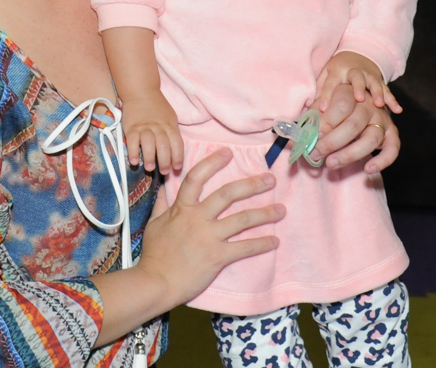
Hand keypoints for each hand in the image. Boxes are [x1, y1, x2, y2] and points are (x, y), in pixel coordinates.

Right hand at [92, 148, 283, 345]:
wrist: (156, 282)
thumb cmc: (154, 255)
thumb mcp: (154, 224)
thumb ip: (162, 204)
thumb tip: (163, 187)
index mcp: (182, 208)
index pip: (196, 178)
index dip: (212, 163)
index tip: (228, 153)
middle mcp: (198, 218)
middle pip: (228, 194)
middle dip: (252, 185)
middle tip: (270, 180)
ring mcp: (209, 237)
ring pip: (242, 219)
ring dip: (265, 214)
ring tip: (281, 210)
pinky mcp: (217, 256)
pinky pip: (244, 247)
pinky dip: (261, 244)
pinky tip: (275, 241)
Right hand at [120, 91, 183, 174]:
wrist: (141, 92)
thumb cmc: (158, 108)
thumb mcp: (170, 118)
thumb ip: (172, 133)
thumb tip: (175, 153)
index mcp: (170, 126)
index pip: (177, 143)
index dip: (178, 157)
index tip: (177, 168)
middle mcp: (158, 127)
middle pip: (164, 145)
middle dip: (165, 160)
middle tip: (164, 172)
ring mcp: (144, 127)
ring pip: (149, 143)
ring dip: (150, 157)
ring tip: (150, 169)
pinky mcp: (131, 127)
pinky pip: (132, 141)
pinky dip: (133, 152)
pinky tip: (134, 161)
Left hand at [309, 83, 400, 174]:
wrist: (363, 96)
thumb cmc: (335, 105)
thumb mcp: (322, 105)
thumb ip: (310, 119)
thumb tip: (293, 139)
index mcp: (350, 91)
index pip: (340, 104)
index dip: (326, 122)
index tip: (313, 136)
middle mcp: (369, 104)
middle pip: (353, 123)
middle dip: (332, 142)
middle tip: (316, 154)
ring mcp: (382, 119)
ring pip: (371, 137)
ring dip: (350, 153)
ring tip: (331, 163)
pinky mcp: (391, 133)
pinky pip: (393, 148)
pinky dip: (382, 160)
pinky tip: (368, 170)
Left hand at [314, 51, 402, 113]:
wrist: (356, 56)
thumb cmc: (336, 71)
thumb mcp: (325, 75)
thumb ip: (318, 90)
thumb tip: (304, 108)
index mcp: (337, 70)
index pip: (331, 82)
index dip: (327, 95)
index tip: (323, 109)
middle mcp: (354, 71)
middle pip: (357, 78)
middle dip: (358, 87)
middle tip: (359, 99)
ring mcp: (368, 75)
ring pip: (374, 82)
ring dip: (378, 92)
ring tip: (379, 104)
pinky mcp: (379, 80)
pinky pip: (387, 90)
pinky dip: (392, 99)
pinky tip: (397, 110)